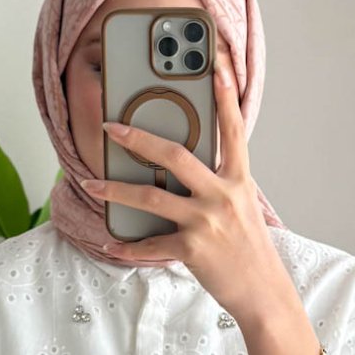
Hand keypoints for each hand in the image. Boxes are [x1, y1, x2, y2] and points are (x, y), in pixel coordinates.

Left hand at [79, 58, 292, 320]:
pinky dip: (127, 246)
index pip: (232, 129)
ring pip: (151, 197)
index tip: (217, 63)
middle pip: (175, 156)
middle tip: (112, 127)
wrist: (263, 292)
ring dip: (114, 190)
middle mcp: (222, 195)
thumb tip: (178, 171)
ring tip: (91, 184)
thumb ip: (218, 184)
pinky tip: (110, 243)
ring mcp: (206, 222)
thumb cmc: (249, 249)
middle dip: (138, 138)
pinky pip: (150, 245)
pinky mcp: (192, 249)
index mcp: (238, 180)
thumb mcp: (242, 207)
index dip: (225, 94)